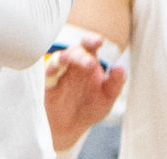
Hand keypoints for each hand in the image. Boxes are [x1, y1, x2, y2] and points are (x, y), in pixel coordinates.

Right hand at [44, 36, 125, 150]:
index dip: (92, 40)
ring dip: (66, 59)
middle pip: (75, 51)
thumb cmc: (90, 107)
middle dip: (81, 56)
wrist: (70, 126)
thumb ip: (115, 83)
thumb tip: (120, 67)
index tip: (99, 41)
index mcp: (88, 61)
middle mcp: (72, 63)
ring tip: (69, 64)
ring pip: (60, 58)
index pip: (89, 46)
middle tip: (90, 64)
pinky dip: (50, 69)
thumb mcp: (106, 97)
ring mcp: (59, 70)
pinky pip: (46, 71)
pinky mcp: (47, 81)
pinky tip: (54, 73)